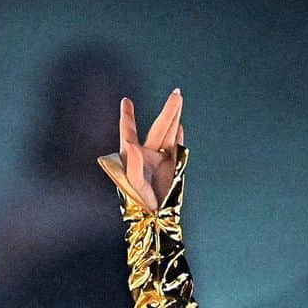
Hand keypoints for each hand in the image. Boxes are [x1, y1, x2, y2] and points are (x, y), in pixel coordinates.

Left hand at [100, 87, 184, 211]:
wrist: (157, 215)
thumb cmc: (141, 201)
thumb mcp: (134, 184)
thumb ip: (133, 165)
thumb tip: (131, 145)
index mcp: (132, 158)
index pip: (129, 133)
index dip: (128, 117)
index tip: (127, 101)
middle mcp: (146, 155)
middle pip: (158, 128)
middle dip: (167, 111)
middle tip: (176, 93)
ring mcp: (160, 160)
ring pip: (168, 134)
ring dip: (174, 117)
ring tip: (179, 100)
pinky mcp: (172, 166)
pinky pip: (176, 146)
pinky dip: (178, 136)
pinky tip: (180, 126)